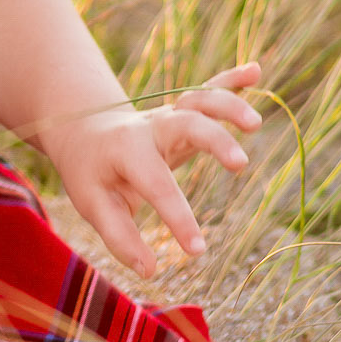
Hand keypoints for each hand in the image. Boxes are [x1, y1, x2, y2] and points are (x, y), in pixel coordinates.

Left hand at [42, 62, 261, 279]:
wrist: (84, 133)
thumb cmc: (91, 173)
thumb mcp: (92, 205)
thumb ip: (120, 237)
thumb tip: (150, 271)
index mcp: (126, 151)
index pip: (157, 185)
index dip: (179, 218)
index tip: (198, 251)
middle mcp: (151, 127)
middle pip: (184, 124)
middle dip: (213, 140)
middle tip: (240, 166)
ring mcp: (169, 115)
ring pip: (200, 100)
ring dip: (228, 105)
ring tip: (255, 124)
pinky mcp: (184, 112)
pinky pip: (208, 89)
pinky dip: (231, 78)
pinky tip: (256, 70)